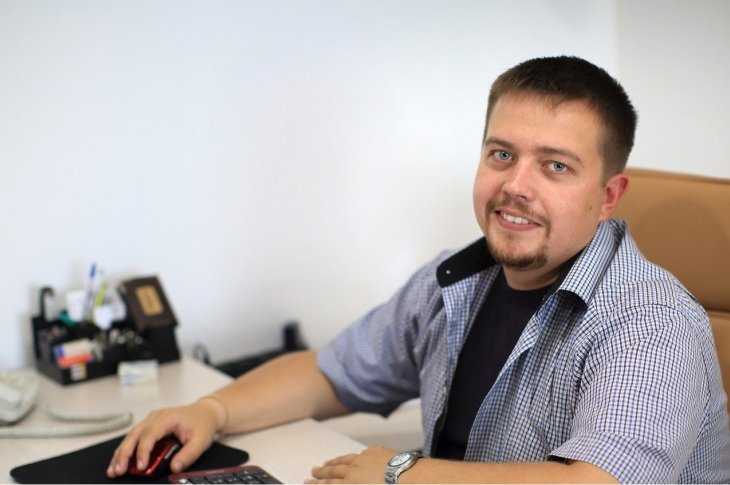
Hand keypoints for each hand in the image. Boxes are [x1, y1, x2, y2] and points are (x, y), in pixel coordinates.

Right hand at [106, 398, 222, 477]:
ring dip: (121, 453)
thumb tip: (174, 468)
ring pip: (130, 436)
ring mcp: (150, 420)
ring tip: (114, 470)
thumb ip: (188, 455)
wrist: (205, 412)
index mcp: (167, 418)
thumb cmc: (202, 423)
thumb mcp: (201, 441)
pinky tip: (118, 462)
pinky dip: (125, 450)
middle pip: (134, 434)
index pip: (150, 434)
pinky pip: (133, 438)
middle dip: (125, 454)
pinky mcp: (148, 426)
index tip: (141, 466)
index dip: (143, 451)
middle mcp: (156, 417)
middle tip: (118, 470)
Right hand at [306, 446, 395, 483]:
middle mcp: (353, 471)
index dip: (316, 484)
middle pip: (333, 471)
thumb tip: (342, 483)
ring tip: (326, 463)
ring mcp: (365, 459)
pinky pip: (361, 454)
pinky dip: (353, 456)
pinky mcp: (377, 452)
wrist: (409, 479)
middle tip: (313, 471)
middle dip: (321, 473)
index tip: (307, 482)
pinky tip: (353, 457)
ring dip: (334, 462)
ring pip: (345, 460)